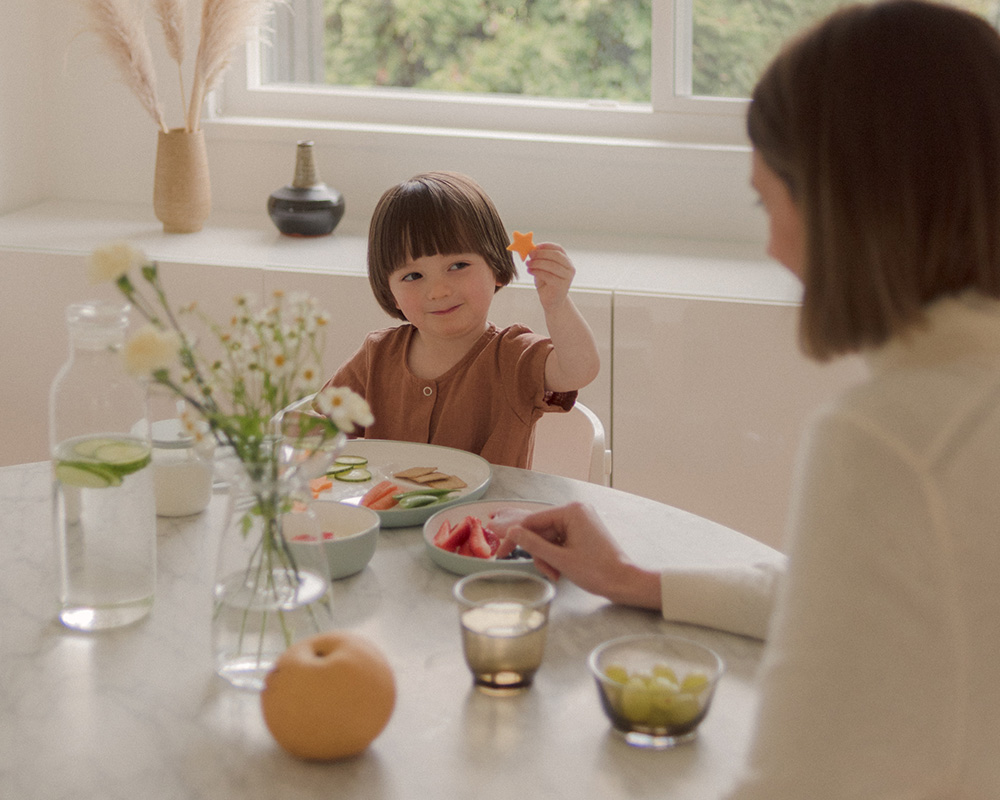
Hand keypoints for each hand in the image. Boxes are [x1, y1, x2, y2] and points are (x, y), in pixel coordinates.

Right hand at [498, 502, 661, 609]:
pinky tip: (560, 570)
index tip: (500, 553)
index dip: (515, 538)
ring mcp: (580, 522)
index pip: (533, 521)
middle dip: (539, 553)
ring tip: (555, 574)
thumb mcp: (560, 559)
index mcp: (571, 511)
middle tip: (542, 570)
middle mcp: (576, 511)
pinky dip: (556, 557)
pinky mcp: (583, 533)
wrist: (624, 582)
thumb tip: (512, 533)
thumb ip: (533, 544)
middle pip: (541, 530)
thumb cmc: (597, 571)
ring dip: (547, 558)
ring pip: (549, 538)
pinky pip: (560, 541)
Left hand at [525, 243, 574, 311]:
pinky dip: (537, 271)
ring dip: (537, 263)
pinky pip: (548, 275)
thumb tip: (530, 249)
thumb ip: (539, 259)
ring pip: (551, 265)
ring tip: (528, 264)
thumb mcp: (543, 269)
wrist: (552, 301)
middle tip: (530, 254)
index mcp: (566, 261)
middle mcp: (570, 268)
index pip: (559, 249)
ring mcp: (567, 277)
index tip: (536, 246)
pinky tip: (530, 271)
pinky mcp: (562, 286)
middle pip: (556, 256)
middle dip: (541, 253)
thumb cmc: (547, 283)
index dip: (547, 246)